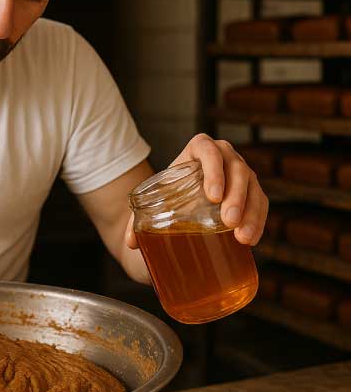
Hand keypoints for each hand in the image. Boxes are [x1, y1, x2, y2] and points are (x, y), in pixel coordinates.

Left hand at [125, 133, 267, 248]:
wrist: (179, 203)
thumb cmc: (165, 197)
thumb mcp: (150, 204)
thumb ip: (137, 220)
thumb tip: (130, 242)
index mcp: (197, 149)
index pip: (208, 150)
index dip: (213, 170)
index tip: (212, 197)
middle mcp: (223, 156)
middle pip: (236, 169)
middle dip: (236, 196)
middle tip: (228, 222)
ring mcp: (240, 173)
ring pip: (253, 186)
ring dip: (251, 212)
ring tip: (242, 238)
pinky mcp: (251, 192)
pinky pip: (260, 203)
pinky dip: (258, 221)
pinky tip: (251, 240)